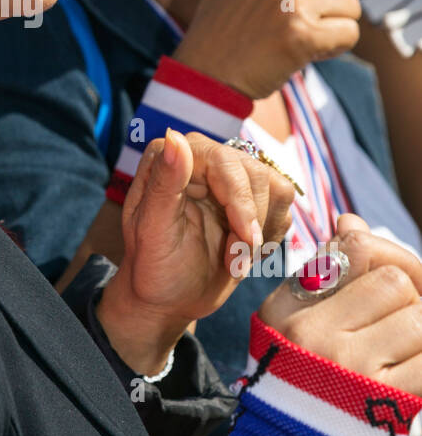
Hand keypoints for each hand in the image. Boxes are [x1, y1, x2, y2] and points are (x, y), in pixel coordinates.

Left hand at [96, 130, 294, 373]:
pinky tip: (244, 252)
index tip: (246, 237)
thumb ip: (164, 183)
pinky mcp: (253, 196)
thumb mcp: (152, 231)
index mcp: (169, 158)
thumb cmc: (154, 267)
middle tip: (233, 260)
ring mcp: (229, 176)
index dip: (240, 198)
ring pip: (275, 187)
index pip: (222, 159)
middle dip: (250, 223)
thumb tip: (174, 137)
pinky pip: (284, 203)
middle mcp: (201, 158)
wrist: (172, 298)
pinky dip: (271, 235)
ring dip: (261, 232)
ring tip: (234, 258)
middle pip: (254, 173)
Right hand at [173, 0, 360, 98]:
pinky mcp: (303, 35)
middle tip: (290, 17)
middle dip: (329, 3)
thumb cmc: (222, 10)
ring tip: (293, 32)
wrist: (208, 67)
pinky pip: (348, 36)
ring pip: (352, 9)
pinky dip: (331, 48)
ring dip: (330, 26)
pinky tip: (300, 49)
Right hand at [259, 214, 421, 395]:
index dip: (389, 256)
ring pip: (419, 319)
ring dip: (420, 333)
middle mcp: (313, 332)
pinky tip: (413, 370)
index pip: (355, 248)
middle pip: (395, 283)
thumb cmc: (299, 380)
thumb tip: (353, 221)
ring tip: (403, 352)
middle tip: (404, 321)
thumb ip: (325, 271)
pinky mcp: (384, 401)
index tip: (394, 280)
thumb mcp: (293, 322)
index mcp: (289, 306)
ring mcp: (349, 367)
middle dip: (410, 298)